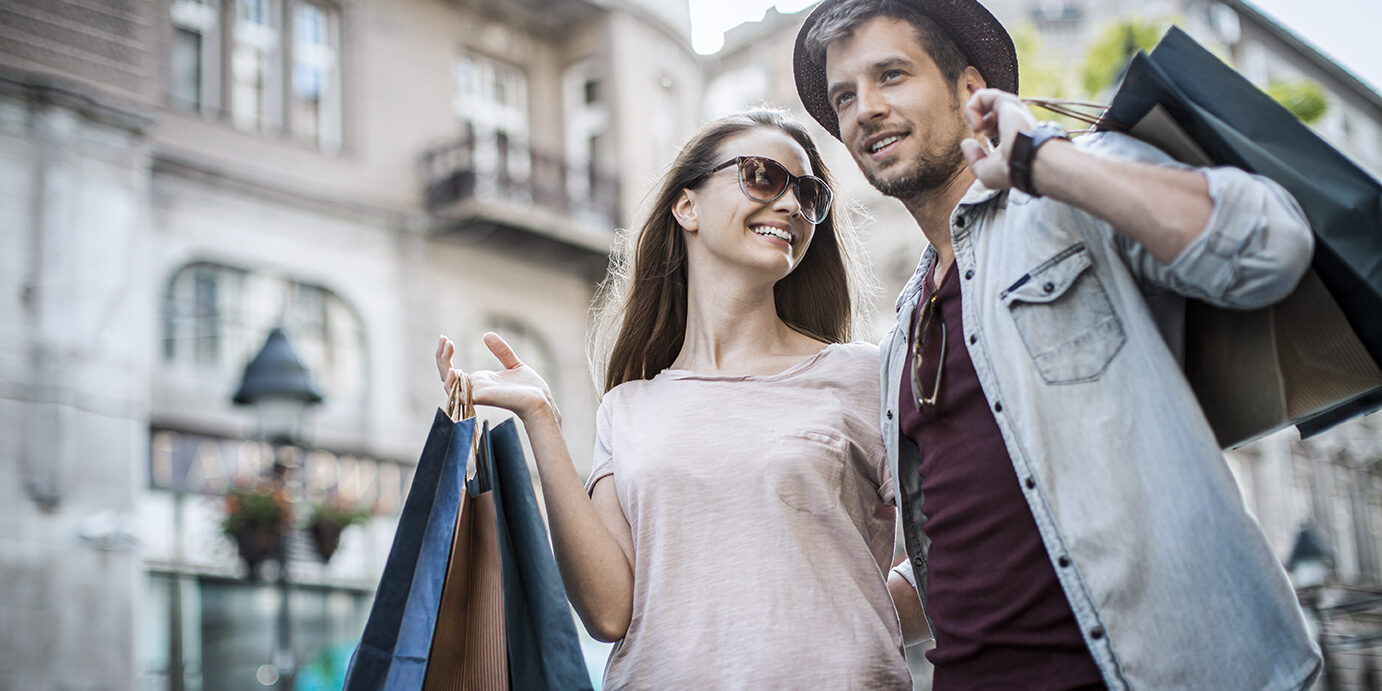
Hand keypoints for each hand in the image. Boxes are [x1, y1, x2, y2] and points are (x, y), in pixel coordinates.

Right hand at [435, 333, 559, 424]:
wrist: (541, 400)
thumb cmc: (529, 388)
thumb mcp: (513, 364)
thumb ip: (501, 351)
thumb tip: (487, 335)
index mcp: (479, 381)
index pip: (452, 370)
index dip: (445, 355)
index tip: (445, 338)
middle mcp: (474, 388)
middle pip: (445, 375)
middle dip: (441, 357)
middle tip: (444, 339)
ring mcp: (476, 394)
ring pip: (447, 385)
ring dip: (443, 367)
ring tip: (448, 348)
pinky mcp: (481, 398)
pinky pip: (459, 395)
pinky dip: (453, 383)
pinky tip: (454, 370)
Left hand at [958, 88, 1038, 189]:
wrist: (1027, 162)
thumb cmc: (1011, 170)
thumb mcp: (986, 172)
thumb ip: (974, 159)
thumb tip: (966, 142)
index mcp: (1014, 132)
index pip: (995, 120)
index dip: (982, 128)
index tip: (983, 141)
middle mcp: (1014, 118)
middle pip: (990, 107)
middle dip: (977, 119)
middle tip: (979, 133)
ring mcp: (1011, 109)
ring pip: (984, 99)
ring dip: (973, 114)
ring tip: (978, 129)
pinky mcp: (1005, 102)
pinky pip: (980, 96)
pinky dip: (971, 110)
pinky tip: (978, 126)